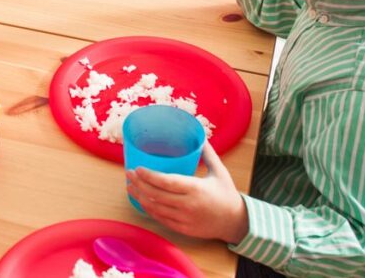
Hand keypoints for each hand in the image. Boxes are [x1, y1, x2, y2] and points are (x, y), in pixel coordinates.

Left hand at [126, 143, 248, 244]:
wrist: (235, 222)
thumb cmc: (227, 194)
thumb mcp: (219, 171)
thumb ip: (208, 153)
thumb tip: (200, 136)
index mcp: (196, 189)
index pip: (166, 182)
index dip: (149, 176)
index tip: (137, 168)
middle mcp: (188, 205)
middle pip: (156, 195)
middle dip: (139, 184)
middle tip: (128, 174)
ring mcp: (184, 219)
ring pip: (155, 208)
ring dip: (140, 197)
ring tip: (130, 187)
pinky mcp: (183, 229)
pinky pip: (161, 219)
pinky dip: (149, 210)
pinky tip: (142, 201)